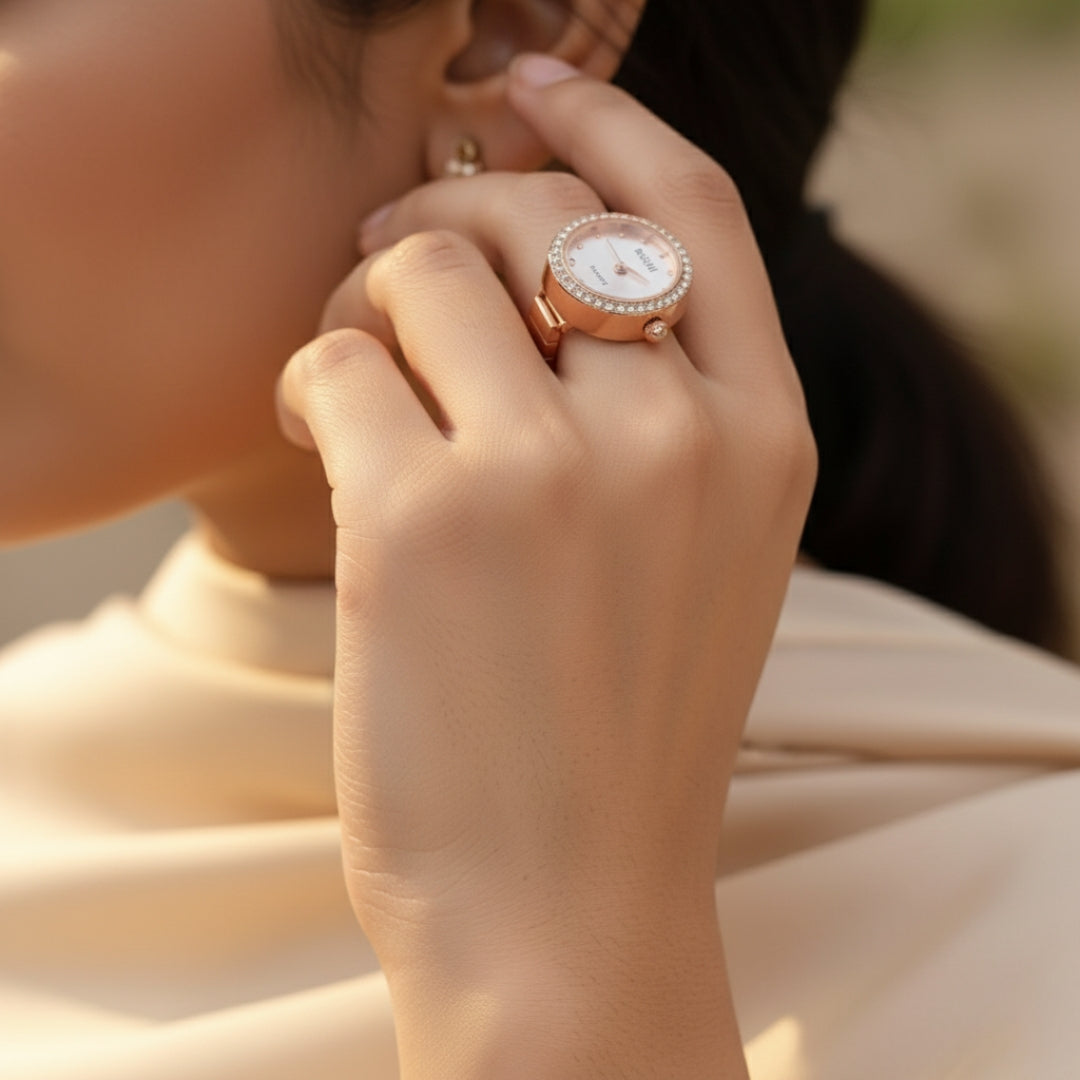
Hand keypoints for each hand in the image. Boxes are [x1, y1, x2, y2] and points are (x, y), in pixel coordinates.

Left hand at [278, 56, 814, 1078]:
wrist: (567, 903)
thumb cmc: (617, 731)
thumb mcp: (700, 554)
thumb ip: (659, 407)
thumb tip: (535, 260)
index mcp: (764, 438)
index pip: (693, 210)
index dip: (606, 125)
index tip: (530, 90)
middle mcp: (675, 434)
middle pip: (536, 222)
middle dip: (448, 220)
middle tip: (394, 266)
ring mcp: (554, 471)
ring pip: (421, 269)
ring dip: (366, 295)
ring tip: (357, 365)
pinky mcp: (423, 517)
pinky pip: (339, 358)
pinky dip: (313, 374)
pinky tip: (324, 435)